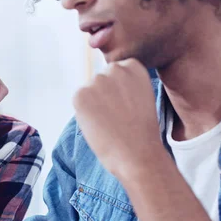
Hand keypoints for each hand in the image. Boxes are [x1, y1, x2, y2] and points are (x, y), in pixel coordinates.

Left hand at [73, 59, 165, 179]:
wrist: (138, 154)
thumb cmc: (141, 132)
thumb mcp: (140, 98)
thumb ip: (124, 86)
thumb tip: (101, 85)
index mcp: (133, 66)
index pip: (117, 71)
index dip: (118, 91)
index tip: (126, 106)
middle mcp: (115, 68)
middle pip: (101, 79)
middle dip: (104, 95)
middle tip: (116, 117)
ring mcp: (97, 80)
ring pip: (89, 90)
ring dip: (93, 104)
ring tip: (109, 123)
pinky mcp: (80, 94)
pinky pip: (78, 101)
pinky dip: (84, 113)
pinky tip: (99, 125)